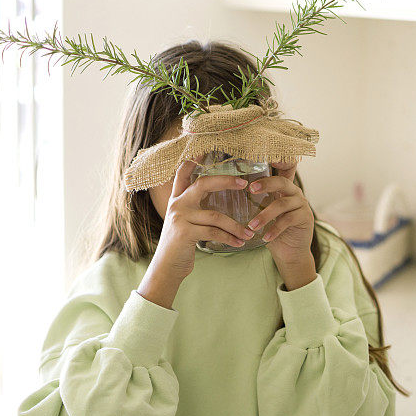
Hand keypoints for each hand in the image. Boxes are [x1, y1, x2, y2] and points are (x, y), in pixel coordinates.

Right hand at [138, 157, 252, 307]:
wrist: (166, 268)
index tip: (206, 148)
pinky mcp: (185, 233)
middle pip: (204, 184)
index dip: (194, 159)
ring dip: (236, 226)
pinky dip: (230, 238)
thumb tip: (217, 196)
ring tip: (249, 233)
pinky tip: (239, 243)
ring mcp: (180, 217)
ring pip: (216, 216)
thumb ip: (195, 207)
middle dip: (226, 181)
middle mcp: (177, 204)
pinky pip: (214, 232)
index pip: (183, 172)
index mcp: (177, 199)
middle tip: (245, 183)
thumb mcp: (184, 221)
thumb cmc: (181, 244)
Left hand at [247, 161, 316, 289]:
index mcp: (283, 187)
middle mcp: (294, 192)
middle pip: (282, 182)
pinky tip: (265, 238)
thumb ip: (255, 201)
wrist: (290, 251)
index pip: (286, 167)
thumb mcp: (264, 212)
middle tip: (250, 189)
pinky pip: (288, 220)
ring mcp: (301, 204)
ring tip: (251, 226)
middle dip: (266, 184)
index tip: (271, 159)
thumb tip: (227, 195)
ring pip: (282, 204)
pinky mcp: (305, 217)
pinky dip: (274, 229)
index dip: (282, 160)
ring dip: (265, 215)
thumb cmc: (272, 229)